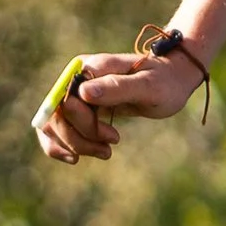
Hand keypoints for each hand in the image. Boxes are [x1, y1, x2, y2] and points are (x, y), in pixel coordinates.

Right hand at [30, 50, 198, 164]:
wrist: (172, 81)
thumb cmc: (164, 81)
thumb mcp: (148, 86)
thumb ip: (117, 88)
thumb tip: (83, 93)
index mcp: (89, 67)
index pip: (66, 99)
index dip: (81, 122)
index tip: (111, 136)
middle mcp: (77, 78)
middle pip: (57, 114)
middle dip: (78, 138)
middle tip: (110, 147)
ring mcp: (77, 93)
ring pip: (54, 124)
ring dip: (74, 144)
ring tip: (105, 153)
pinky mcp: (81, 107)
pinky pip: (59, 128)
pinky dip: (63, 145)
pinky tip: (76, 157)